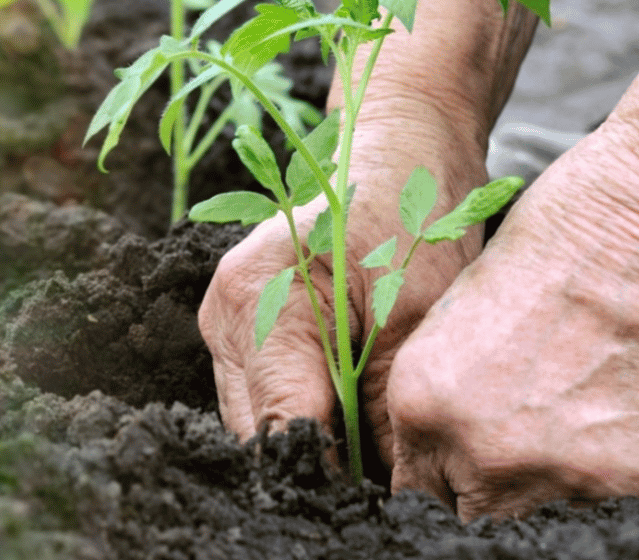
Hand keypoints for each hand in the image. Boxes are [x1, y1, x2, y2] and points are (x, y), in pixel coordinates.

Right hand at [199, 101, 487, 465]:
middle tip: (385, 473)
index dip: (332, 473)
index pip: (282, 428)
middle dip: (319, 460)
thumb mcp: (414, 320)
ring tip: (373, 439)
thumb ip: (385, 411)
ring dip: (311, 437)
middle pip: (258, 431)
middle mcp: (224, 313)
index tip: (382, 492)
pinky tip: (351, 407)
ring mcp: (224, 319)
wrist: (399, 146)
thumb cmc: (412, 216)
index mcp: (258, 300)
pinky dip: (306, 410)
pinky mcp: (238, 324)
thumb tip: (385, 490)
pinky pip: (263, 392)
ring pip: (257, 418)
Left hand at [388, 0, 638, 518]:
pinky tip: (628, 425)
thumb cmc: (566, 234)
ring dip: (554, 485)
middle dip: (490, 490)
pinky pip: (614, 504)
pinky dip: (619, 478)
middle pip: (474, 514)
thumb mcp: (466, 313)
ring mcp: (567, 474)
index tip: (464, 468)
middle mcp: (483, 451)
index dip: (445, 478)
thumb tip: (453, 444)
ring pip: (541, 517)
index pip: (416, 490)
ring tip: (581, 424)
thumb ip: (449, 392)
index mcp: (424, 403)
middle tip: (522, 446)